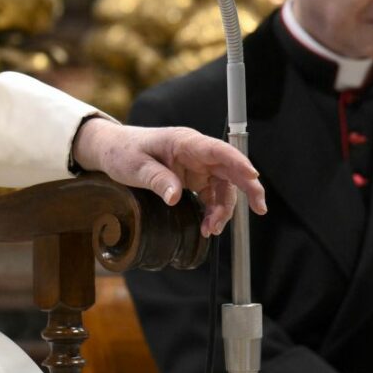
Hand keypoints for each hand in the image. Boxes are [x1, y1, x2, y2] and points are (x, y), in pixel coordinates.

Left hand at [70, 121, 265, 236]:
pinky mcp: (194, 179)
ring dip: (223, 209)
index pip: (218, 150)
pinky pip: (212, 195)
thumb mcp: (134, 166)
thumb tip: (175, 197)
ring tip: (212, 229)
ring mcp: (197, 166)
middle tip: (259, 209)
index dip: (238, 162)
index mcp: (185, 142)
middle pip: (231, 169)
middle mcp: (197, 153)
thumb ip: (156, 179)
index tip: (253, 177)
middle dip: (247, 188)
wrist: (113, 150)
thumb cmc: (123, 151)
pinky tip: (209, 225)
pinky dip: (214, 211)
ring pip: (223, 187)